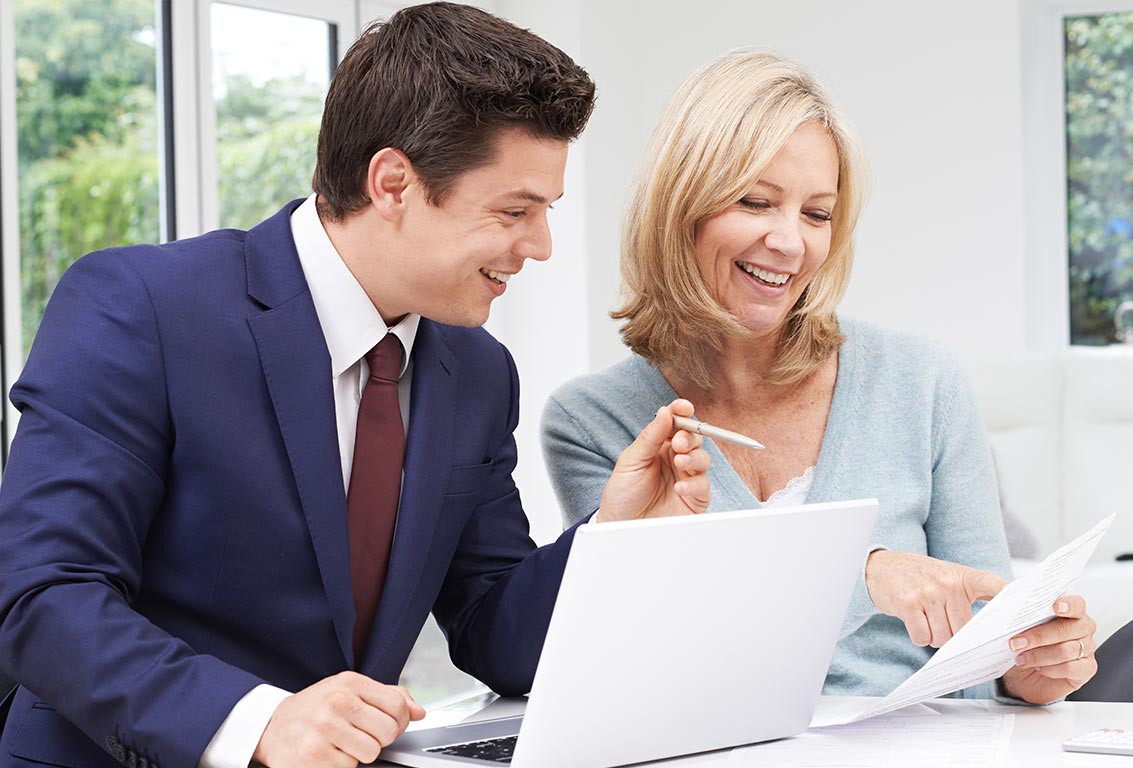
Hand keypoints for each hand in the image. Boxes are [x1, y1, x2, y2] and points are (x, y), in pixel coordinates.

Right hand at [253, 671, 424, 766]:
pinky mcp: (313, 755)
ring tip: (342, 742)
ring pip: (371, 752)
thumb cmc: (315, 708)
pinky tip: (327, 752)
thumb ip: (387, 697)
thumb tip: (418, 711)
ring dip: (359, 753)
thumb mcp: (349, 691)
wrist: (273, 727)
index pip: (397, 705)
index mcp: (349, 683)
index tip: (390, 724)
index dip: (400, 720)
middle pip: (387, 731)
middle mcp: (336, 702)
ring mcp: (323, 729)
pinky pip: (348, 767)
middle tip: (360, 734)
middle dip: (378, 738)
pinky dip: (340, 764)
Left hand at [596, 399, 709, 521]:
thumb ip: (650, 436)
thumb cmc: (623, 493)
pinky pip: (703, 485)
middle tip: (678, 444)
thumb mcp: (631, 461)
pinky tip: (679, 487)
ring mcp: (687, 477)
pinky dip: (694, 483)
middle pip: (694, 438)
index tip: (684, 407)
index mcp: (659, 446)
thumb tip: (665, 411)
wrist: (622, 526)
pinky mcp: (695, 498)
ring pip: (703, 458)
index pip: (675, 423)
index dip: (681, 412)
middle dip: (689, 436)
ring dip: (694, 458)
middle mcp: (675, 459)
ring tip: (679, 463)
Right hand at [865, 551, 1007, 647]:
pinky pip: (922, 637)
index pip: (994, 586)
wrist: (881, 566)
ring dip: (934, 637)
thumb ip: (976, 592)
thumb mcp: (951, 575)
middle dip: (953, 636)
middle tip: (941, 623)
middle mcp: (948, 583)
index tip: (1029, 604)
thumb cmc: (920, 576)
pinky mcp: (908, 603)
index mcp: (964, 577)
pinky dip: (919, 636)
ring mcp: (928, 592)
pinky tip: (914, 622)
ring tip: (927, 621)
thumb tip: (1005, 615)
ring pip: (942, 637)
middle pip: (964, 631)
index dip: (1011, 595)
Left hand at [1001, 595, 1097, 703]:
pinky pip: (1071, 668)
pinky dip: (1050, 669)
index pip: (1076, 604)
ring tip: (1020, 658)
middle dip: (1038, 636)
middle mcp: (1081, 628)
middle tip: (1015, 642)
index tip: (1055, 607)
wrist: (1022, 672)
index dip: (1068, 605)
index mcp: (1069, 610)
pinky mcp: (1086, 668)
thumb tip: (1004, 590)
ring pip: (1065, 651)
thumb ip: (1009, 601)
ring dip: (1038, 655)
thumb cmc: (1022, 643)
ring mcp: (1086, 648)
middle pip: (1065, 629)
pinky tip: (1038, 667)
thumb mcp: (1011, 620)